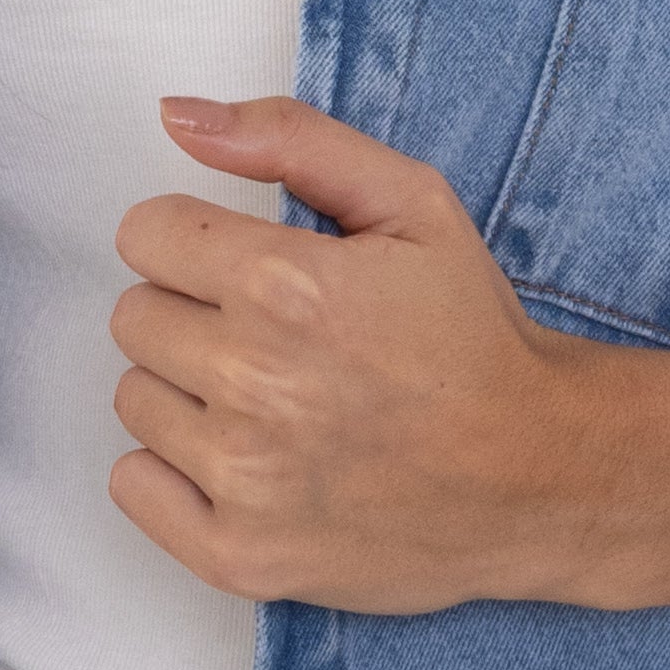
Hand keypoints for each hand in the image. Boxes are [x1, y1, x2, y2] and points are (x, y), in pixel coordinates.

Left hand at [109, 94, 669, 620]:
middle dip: (195, 315)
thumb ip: (288, 140)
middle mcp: (253, 380)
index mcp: (285, 284)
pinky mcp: (238, 554)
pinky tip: (247, 460)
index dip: (198, 244)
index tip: (251, 270)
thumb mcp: (411, 202)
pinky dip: (174, 473)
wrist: (537, 473)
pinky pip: (132, 486)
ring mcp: (242, 476)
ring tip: (275, 403)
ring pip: (133, 399)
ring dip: (188, 393)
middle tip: (278, 341)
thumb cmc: (472, 337)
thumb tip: (176, 115)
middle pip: (134, 317)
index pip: (144, 235)